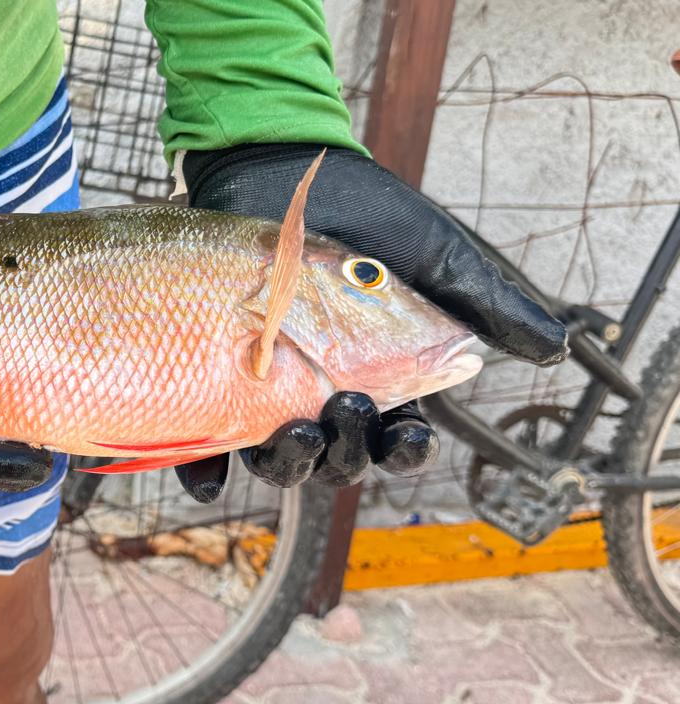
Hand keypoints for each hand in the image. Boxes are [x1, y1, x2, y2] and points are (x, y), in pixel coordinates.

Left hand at [173, 143, 567, 500]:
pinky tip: (209, 476)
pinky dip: (208, 468)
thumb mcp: (435, 253)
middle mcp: (326, 392)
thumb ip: (486, 302)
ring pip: (281, 458)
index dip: (408, 451)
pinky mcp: (215, 373)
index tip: (409, 432)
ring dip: (290, 461)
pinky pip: (208, 438)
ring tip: (293, 431)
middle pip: (341, 459)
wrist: (279, 168)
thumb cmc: (365, 211)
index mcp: (382, 378)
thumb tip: (554, 349)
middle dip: (347, 450)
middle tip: (344, 408)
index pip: (401, 440)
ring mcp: (268, 388)